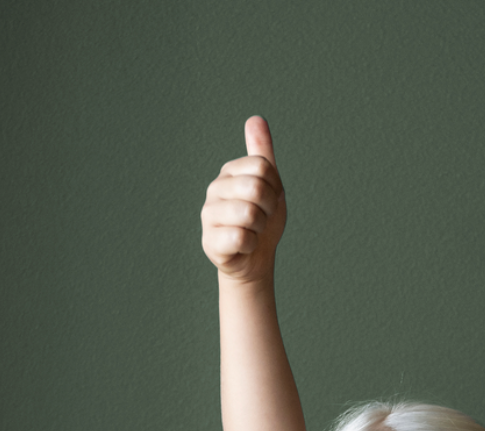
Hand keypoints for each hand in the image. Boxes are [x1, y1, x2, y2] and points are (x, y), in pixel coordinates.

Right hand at [201, 116, 286, 284]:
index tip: (270, 200)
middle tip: (262, 218)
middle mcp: (215, 189)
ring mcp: (209, 215)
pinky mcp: (210, 241)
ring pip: (250, 214)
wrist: (253, 257)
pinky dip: (251, 245)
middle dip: (269, 208)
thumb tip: (255, 119)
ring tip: (253, 230)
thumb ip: (262, 153)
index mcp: (230, 172)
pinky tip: (244, 245)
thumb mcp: (269, 183)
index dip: (275, 188)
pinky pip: (242, 237)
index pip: (263, 167)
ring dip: (260, 228)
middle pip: (257, 188)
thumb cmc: (262, 219)